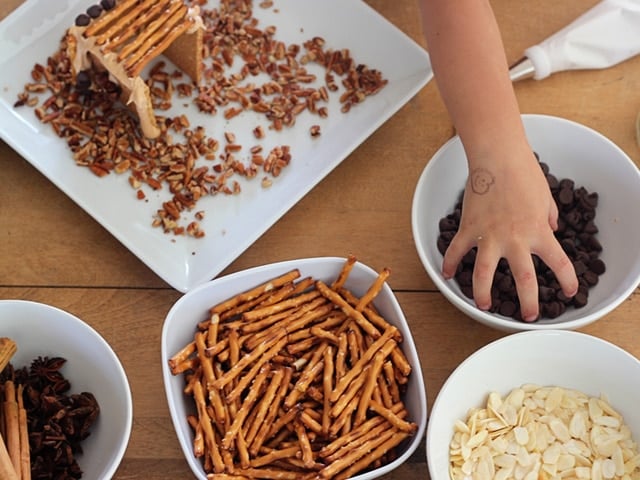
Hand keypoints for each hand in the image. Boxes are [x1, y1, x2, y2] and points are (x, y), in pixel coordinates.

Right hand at [441, 149, 578, 321]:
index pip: (559, 264)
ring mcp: (489, 236)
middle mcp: (515, 240)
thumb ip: (548, 218)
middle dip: (528, 302)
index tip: (570, 293)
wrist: (499, 158)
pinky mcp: (469, 228)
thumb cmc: (524, 173)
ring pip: (483, 274)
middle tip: (528, 316)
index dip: (567, 282)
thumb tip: (548, 227)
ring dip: (482, 293)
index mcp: (539, 232)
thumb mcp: (546, 198)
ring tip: (482, 305)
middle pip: (524, 280)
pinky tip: (447, 274)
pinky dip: (450, 263)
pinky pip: (456, 250)